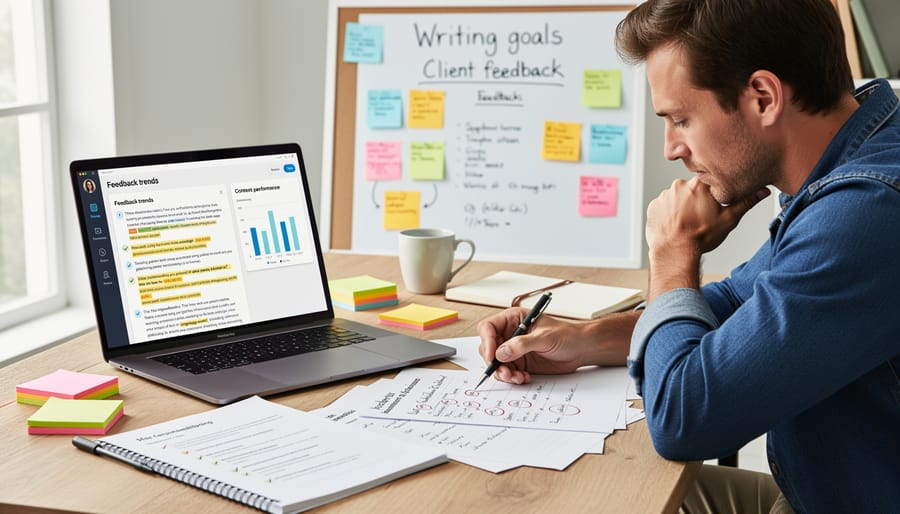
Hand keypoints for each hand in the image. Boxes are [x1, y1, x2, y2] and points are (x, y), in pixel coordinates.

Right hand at [477, 307, 636, 384]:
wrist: (581, 349)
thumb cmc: (567, 335)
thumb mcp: (544, 337)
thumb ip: (522, 344)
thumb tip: (501, 353)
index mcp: (513, 320)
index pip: (489, 328)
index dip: (486, 341)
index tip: (491, 355)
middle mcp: (511, 334)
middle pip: (489, 348)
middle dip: (494, 362)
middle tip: (505, 371)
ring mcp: (514, 350)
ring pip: (497, 363)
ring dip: (504, 373)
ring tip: (516, 377)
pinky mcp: (521, 363)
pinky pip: (508, 373)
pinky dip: (513, 378)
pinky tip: (524, 378)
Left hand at [645, 177, 769, 297]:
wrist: (674, 252)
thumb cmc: (701, 236)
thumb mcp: (729, 219)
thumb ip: (745, 202)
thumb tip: (763, 191)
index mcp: (700, 184)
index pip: (709, 181)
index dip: (712, 194)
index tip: (713, 205)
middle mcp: (679, 185)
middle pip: (692, 189)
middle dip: (696, 201)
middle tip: (700, 218)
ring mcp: (664, 195)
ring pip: (677, 198)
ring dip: (681, 207)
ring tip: (687, 224)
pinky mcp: (653, 206)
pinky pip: (663, 207)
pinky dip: (668, 214)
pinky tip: (675, 226)